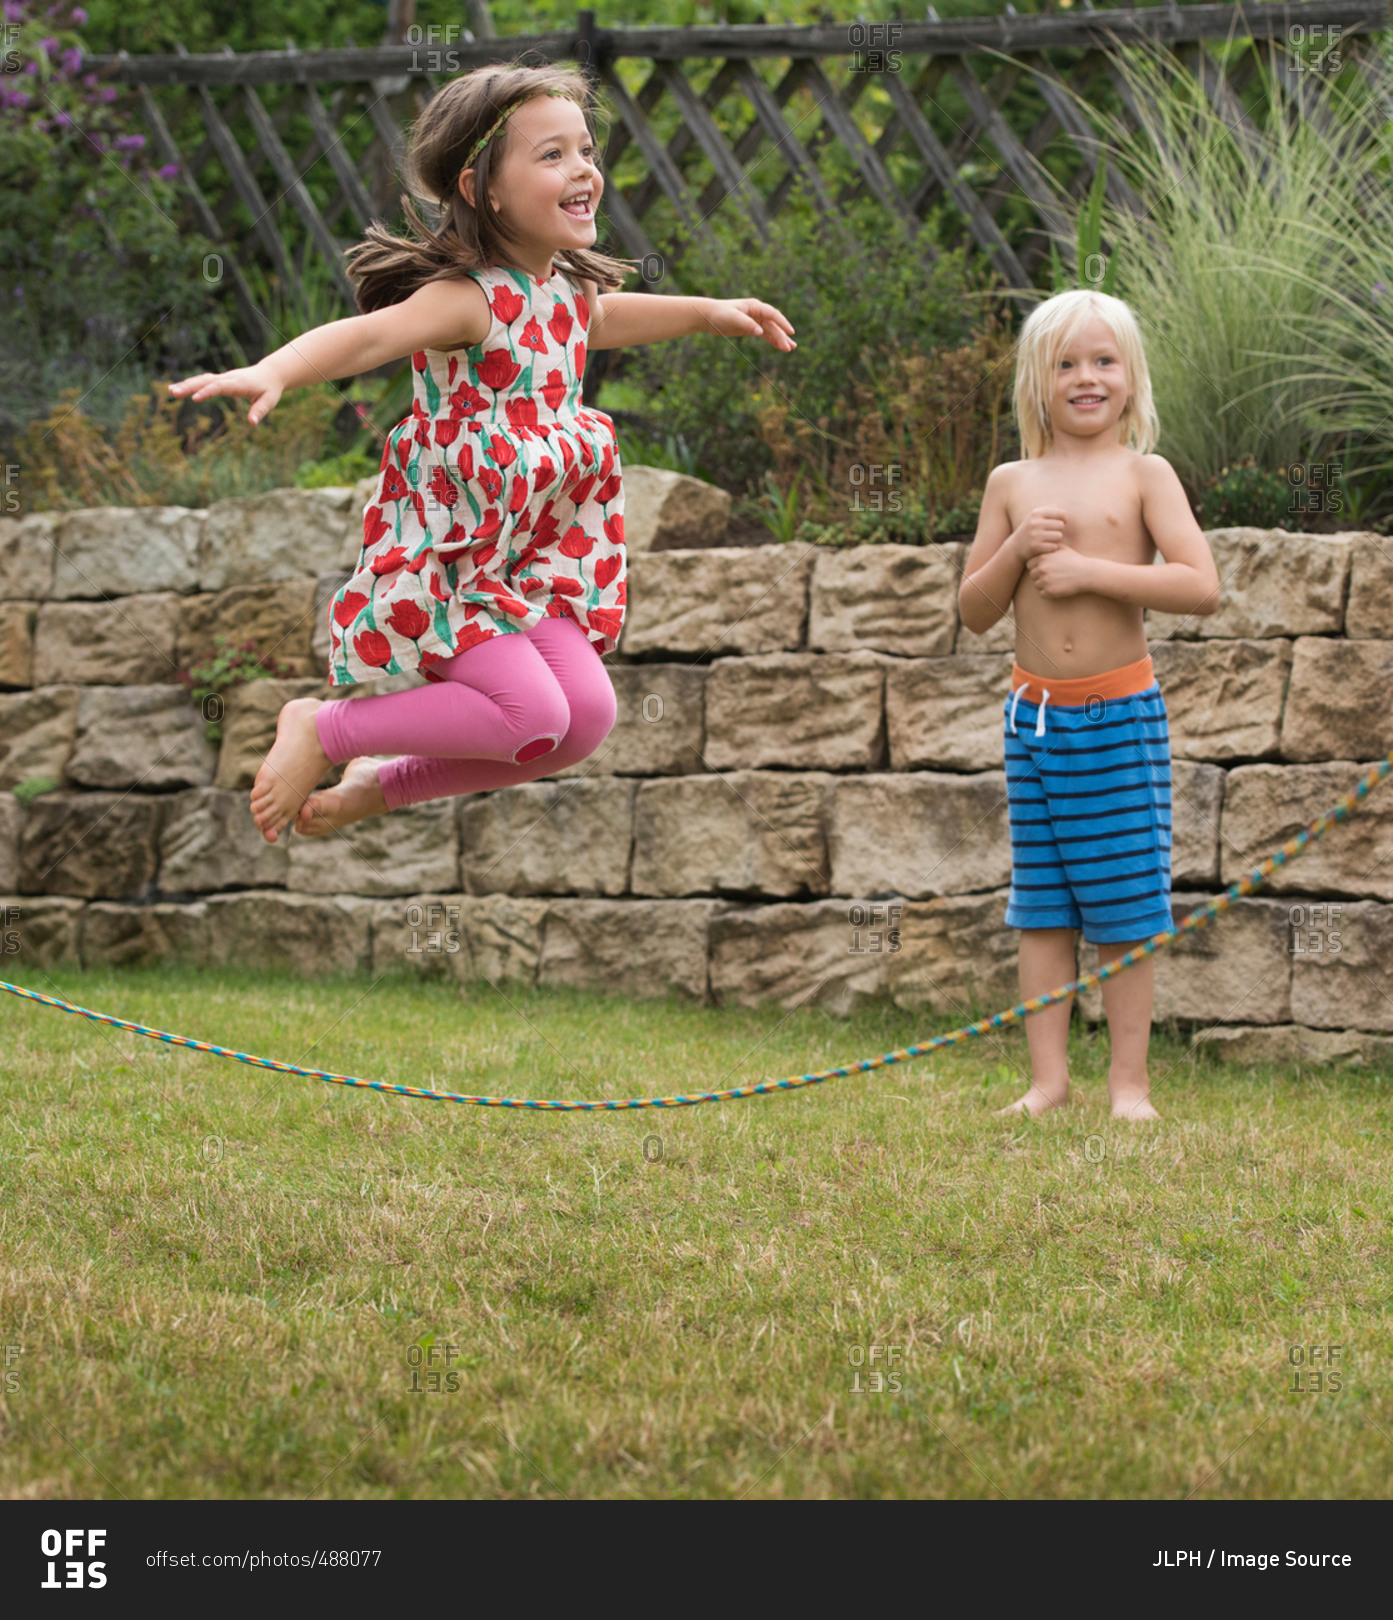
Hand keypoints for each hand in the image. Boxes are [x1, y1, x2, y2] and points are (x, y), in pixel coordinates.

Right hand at [168, 362, 283, 424]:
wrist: (270, 374)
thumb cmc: (270, 389)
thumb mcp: (269, 401)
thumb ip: (260, 411)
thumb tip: (252, 423)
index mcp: (239, 383)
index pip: (220, 387)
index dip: (207, 391)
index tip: (194, 398)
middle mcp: (228, 378)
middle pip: (206, 380)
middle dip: (189, 386)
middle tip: (173, 392)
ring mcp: (223, 378)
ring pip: (202, 379)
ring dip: (186, 384)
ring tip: (170, 391)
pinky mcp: (220, 380)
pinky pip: (204, 381)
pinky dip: (192, 384)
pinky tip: (179, 389)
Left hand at [701, 297, 795, 351]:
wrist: (709, 316)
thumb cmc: (720, 314)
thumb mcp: (733, 319)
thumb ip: (747, 325)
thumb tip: (761, 332)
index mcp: (755, 306)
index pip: (773, 314)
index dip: (783, 323)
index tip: (791, 332)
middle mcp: (757, 312)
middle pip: (773, 325)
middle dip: (782, 336)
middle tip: (789, 348)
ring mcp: (755, 320)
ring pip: (771, 330)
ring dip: (780, 339)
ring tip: (790, 349)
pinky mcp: (751, 327)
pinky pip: (765, 334)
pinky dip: (772, 340)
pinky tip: (778, 347)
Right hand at [1011, 505, 1066, 560]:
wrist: (1015, 547)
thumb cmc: (1030, 530)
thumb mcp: (1035, 517)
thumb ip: (1048, 510)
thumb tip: (1057, 506)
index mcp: (1036, 513)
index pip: (1061, 513)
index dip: (1064, 519)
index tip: (1061, 522)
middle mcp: (1035, 523)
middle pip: (1061, 525)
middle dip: (1059, 530)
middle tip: (1052, 533)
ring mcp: (1034, 535)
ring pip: (1059, 536)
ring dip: (1056, 539)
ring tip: (1049, 539)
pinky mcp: (1035, 547)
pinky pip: (1054, 546)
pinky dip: (1052, 548)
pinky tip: (1045, 547)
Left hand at [1026, 544, 1094, 598]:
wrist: (1086, 573)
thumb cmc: (1074, 560)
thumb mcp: (1061, 548)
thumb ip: (1048, 547)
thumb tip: (1040, 544)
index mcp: (1042, 558)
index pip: (1029, 564)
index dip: (1036, 566)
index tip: (1047, 567)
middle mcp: (1041, 569)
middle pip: (1032, 575)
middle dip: (1039, 575)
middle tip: (1052, 575)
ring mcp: (1045, 581)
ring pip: (1036, 585)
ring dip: (1043, 584)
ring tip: (1056, 581)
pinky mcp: (1050, 591)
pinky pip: (1042, 593)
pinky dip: (1048, 592)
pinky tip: (1057, 587)